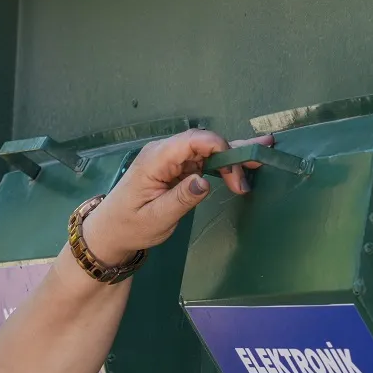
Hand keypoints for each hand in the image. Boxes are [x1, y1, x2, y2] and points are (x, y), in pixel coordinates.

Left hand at [81, 129, 263, 263]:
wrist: (110, 231)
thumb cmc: (130, 226)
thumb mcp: (156, 219)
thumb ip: (180, 199)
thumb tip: (204, 181)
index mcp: (156, 159)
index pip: (193, 141)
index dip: (220, 149)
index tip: (236, 174)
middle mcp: (164, 152)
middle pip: (204, 143)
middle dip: (233, 151)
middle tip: (262, 158)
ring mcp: (170, 159)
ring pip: (207, 150)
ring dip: (232, 158)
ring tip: (261, 157)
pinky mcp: (175, 168)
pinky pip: (202, 161)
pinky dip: (222, 165)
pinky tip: (242, 165)